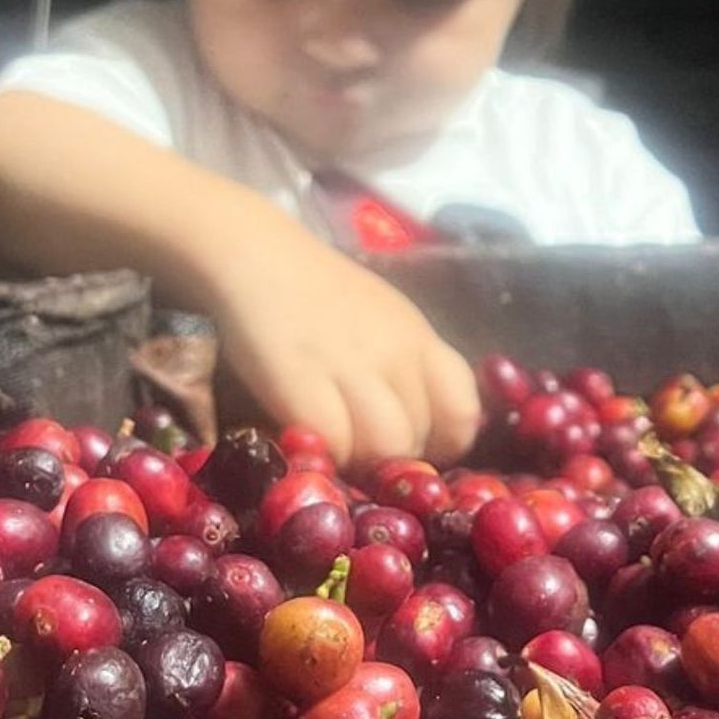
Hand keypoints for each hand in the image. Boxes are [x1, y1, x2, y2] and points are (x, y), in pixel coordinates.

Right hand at [207, 218, 481, 465]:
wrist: (256, 254)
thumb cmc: (317, 291)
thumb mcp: (384, 320)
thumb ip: (407, 367)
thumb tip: (421, 428)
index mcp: (419, 338)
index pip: (463, 409)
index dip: (447, 442)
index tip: (419, 450)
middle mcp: (396, 353)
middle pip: (421, 436)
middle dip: (394, 460)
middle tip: (363, 456)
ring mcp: (350, 366)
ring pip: (385, 446)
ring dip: (362, 465)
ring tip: (337, 454)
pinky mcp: (300, 380)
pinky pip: (334, 442)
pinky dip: (327, 456)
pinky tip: (311, 443)